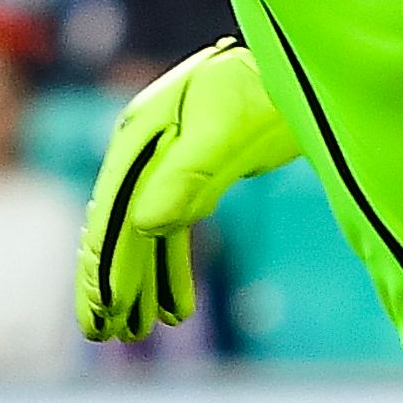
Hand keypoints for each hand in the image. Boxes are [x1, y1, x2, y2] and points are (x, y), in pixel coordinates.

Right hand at [75, 38, 298, 341]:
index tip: (100, 313)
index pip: (113, 211)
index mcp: (139, 135)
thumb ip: (187, 175)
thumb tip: (146, 224)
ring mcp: (166, 163)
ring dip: (139, 283)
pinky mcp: (194, 175)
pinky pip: (172, 231)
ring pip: (143, 235)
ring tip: (133, 334)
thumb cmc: (264, 94)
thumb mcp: (226, 133)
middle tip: (102, 335)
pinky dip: (169, 268)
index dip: (103, 265)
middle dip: (110, 283)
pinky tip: (174, 309)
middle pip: (118, 227)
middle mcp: (144, 150)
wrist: (302, 67)